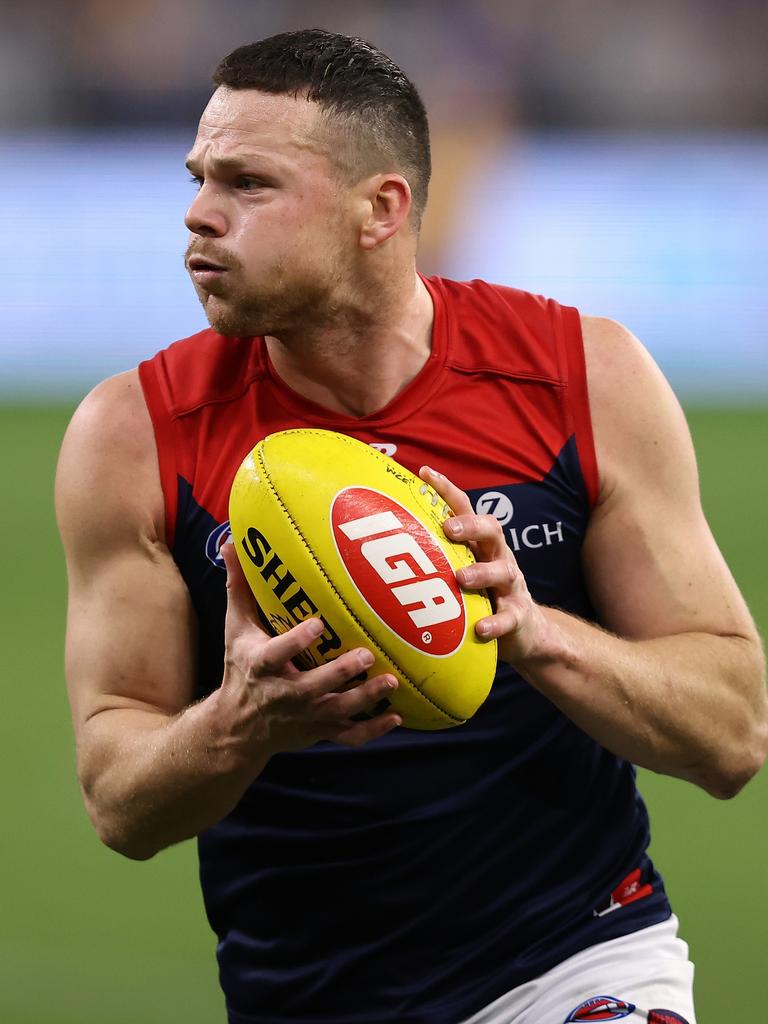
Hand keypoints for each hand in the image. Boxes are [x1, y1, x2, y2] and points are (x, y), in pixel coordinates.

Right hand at [221, 543, 400, 752]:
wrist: (237, 728)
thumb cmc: (241, 669)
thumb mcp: (235, 630)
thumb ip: (239, 587)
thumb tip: (232, 542)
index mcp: (261, 666)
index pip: (276, 654)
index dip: (297, 641)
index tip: (318, 624)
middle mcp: (284, 695)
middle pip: (314, 687)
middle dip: (341, 673)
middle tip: (366, 655)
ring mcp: (304, 717)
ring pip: (338, 711)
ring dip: (366, 699)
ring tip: (390, 681)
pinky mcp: (319, 732)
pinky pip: (349, 737)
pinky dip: (373, 730)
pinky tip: (397, 716)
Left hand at [419, 467, 551, 666]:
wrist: (526, 631)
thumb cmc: (480, 595)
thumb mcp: (459, 571)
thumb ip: (432, 559)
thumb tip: (375, 549)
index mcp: (479, 544)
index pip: (465, 509)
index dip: (447, 490)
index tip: (424, 473)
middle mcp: (497, 558)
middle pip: (491, 529)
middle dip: (470, 525)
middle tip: (448, 528)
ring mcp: (511, 586)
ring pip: (503, 571)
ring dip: (481, 573)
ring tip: (461, 578)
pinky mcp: (517, 616)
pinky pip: (508, 618)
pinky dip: (495, 623)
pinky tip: (479, 628)